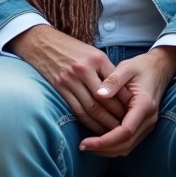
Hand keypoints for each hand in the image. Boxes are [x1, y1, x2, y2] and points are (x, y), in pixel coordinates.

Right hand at [7, 25, 128, 133]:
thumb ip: (106, 70)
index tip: (134, 113)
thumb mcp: (91, 52)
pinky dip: (88, 123)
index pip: (116, 85)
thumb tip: (123, 93)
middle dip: (118, 117)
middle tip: (127, 128)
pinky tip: (96, 130)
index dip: (126, 102)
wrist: (42, 43)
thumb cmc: (70, 48)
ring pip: (92, 108)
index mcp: (97, 59)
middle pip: (105, 100)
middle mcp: (84, 69)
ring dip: (104, 124)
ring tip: (114, 134)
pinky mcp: (60, 88)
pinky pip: (77, 110)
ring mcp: (70, 79)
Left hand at [79, 45, 175, 156]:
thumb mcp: (126, 67)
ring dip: (108, 150)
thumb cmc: (141, 66)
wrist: (159, 68)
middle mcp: (149, 119)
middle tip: (82, 146)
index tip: (86, 142)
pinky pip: (129, 142)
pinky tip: (99, 141)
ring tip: (88, 146)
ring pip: (128, 147)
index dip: (105, 140)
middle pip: (126, 144)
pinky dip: (114, 145)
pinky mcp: (144, 126)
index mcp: (144, 105)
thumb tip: (98, 95)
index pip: (125, 131)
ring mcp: (148, 124)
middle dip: (103, 149)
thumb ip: (113, 80)